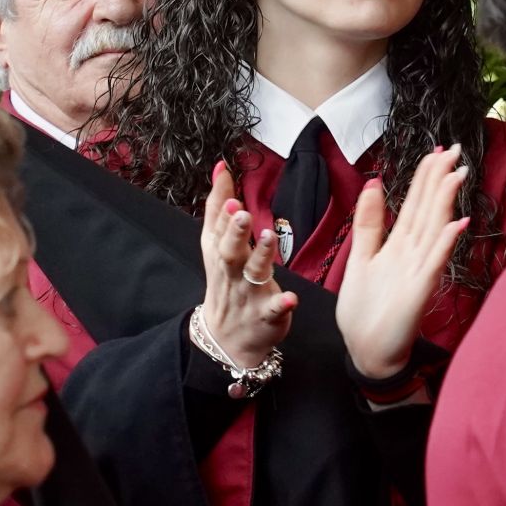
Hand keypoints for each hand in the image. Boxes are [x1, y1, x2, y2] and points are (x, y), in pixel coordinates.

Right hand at [202, 159, 297, 366]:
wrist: (226, 337)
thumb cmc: (224, 281)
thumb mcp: (214, 244)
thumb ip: (218, 206)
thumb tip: (221, 168)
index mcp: (219, 252)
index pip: (218, 229)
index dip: (224, 211)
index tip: (230, 192)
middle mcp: (232, 271)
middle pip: (230, 250)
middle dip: (235, 231)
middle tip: (243, 212)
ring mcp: (249, 293)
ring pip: (254, 273)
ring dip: (261, 256)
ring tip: (268, 237)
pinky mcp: (266, 315)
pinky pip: (274, 310)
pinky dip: (282, 305)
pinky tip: (291, 298)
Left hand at [337, 146, 469, 379]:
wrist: (367, 353)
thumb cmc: (365, 312)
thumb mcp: (360, 258)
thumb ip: (368, 223)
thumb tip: (372, 184)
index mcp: (398, 245)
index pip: (415, 203)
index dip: (425, 177)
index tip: (436, 151)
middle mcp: (413, 254)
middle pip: (428, 209)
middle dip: (439, 179)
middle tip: (454, 149)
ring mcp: (419, 271)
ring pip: (434, 229)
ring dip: (445, 202)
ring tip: (456, 174)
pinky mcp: (419, 291)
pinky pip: (434, 262)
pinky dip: (445, 243)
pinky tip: (457, 224)